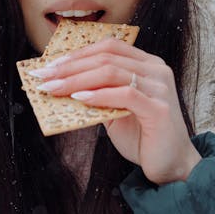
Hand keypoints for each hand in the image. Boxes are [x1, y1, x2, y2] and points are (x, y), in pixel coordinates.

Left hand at [31, 39, 201, 184]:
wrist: (171, 166)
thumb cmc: (143, 138)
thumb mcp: (115, 111)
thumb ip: (97, 96)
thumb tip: (62, 86)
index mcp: (146, 65)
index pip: (109, 47)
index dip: (77, 53)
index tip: (48, 65)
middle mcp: (156, 70)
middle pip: (106, 56)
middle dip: (70, 66)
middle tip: (43, 76)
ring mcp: (159, 87)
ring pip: (112, 71)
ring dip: (77, 79)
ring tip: (53, 88)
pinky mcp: (160, 108)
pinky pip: (125, 94)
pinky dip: (99, 95)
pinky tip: (79, 99)